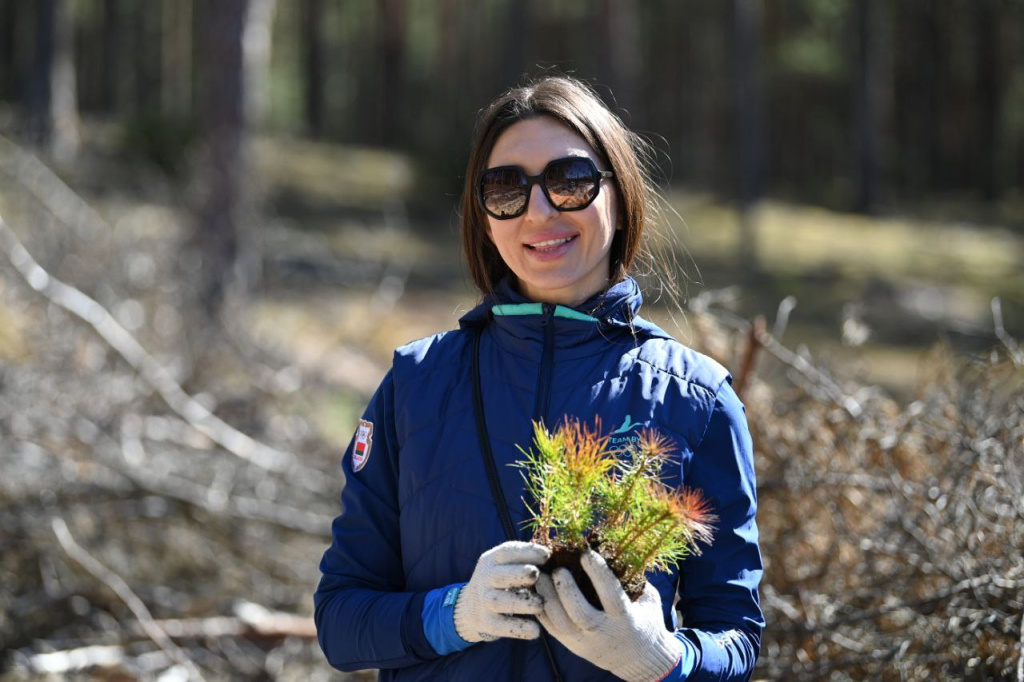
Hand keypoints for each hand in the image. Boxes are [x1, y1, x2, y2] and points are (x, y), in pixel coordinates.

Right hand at [454, 541, 549, 642]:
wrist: (470, 607)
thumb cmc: (500, 581)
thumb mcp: (505, 565)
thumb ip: (525, 560)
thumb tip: (556, 553)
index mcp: (492, 560)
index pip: (506, 552)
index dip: (526, 552)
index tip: (547, 554)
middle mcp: (485, 579)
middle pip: (499, 575)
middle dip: (517, 573)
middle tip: (536, 574)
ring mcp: (483, 602)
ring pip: (500, 601)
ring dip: (521, 602)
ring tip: (541, 604)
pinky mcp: (486, 623)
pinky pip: (501, 627)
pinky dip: (518, 629)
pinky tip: (536, 631)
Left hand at [535, 550, 682, 680]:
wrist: (640, 659)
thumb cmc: (646, 620)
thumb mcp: (648, 599)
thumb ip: (635, 577)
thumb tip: (616, 546)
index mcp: (626, 618)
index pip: (611, 595)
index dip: (598, 573)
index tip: (586, 553)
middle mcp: (604, 633)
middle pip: (581, 614)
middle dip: (567, 590)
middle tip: (558, 569)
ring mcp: (585, 642)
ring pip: (561, 623)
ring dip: (548, 598)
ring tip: (541, 577)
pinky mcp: (571, 646)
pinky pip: (551, 629)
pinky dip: (541, 610)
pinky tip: (537, 591)